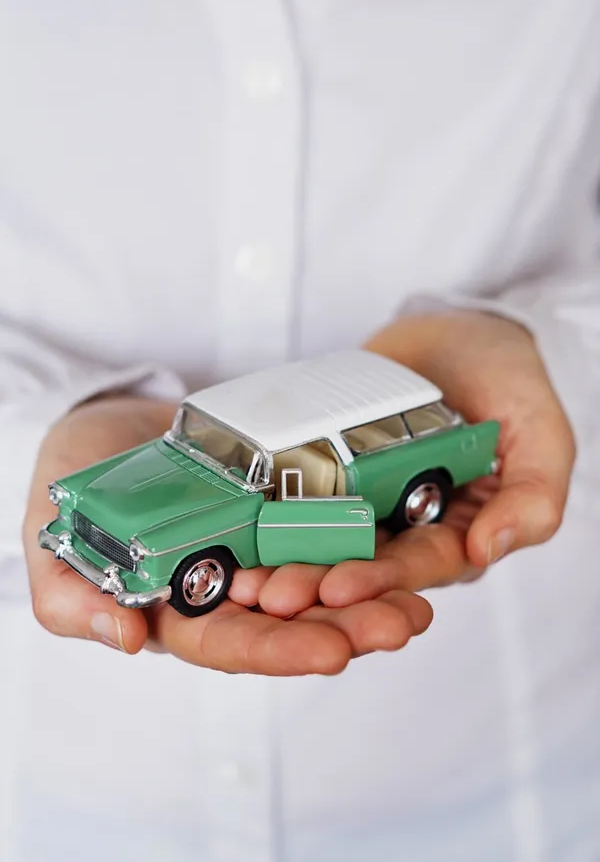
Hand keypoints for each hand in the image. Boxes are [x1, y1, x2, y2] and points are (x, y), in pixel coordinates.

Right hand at [22, 395, 431, 672]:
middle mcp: (227, 584)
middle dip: (348, 625)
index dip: (280, 650)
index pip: (231, 642)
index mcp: (178, 609)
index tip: (332, 652)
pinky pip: (324, 523)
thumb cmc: (72, 484)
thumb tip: (125, 641)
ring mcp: (256, 543)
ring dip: (371, 591)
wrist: (105, 424)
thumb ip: (73, 599)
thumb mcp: (54, 544)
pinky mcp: (278, 504)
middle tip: (405, 624)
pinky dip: (362, 537)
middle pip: (292, 618)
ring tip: (421, 598)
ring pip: (318, 577)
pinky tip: (405, 543)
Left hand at [239, 310, 575, 616]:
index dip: (380, 582)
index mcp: (460, 530)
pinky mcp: (334, 471)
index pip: (421, 566)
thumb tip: (490, 548)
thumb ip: (532, 496)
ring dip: (289, 564)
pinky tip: (240, 532)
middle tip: (274, 595)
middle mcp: (410, 526)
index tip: (337, 590)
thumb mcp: (540, 434)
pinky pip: (303, 498)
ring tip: (246, 580)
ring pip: (327, 542)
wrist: (457, 332)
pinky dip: (273, 519)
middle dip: (320, 584)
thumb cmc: (508, 381)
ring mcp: (369, 499)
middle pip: (365, 565)